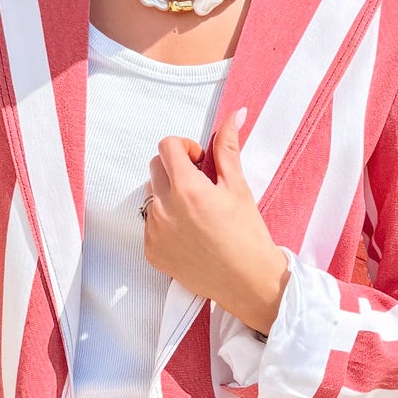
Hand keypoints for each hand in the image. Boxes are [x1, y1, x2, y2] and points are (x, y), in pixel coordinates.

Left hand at [142, 104, 291, 335]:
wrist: (247, 282)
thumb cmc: (247, 236)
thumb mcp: (238, 188)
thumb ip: (228, 149)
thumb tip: (232, 116)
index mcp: (186, 188)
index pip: (167, 146)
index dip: (185, 148)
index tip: (199, 161)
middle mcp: (164, 209)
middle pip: (155, 168)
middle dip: (175, 169)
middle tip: (200, 186)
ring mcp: (154, 232)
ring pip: (151, 196)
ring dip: (168, 195)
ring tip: (195, 212)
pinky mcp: (151, 252)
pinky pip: (149, 224)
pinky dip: (164, 222)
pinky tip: (189, 234)